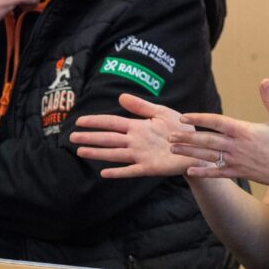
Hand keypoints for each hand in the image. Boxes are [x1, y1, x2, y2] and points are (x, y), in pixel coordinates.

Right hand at [70, 94, 202, 177]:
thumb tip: (120, 96)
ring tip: (81, 152)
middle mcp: (135, 141)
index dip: (96, 121)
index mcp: (137, 127)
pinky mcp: (149, 167)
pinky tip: (104, 172)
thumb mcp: (162, 112)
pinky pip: (131, 170)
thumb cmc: (180, 129)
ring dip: (98, 153)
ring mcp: (140, 155)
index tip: (80, 121)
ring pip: (115, 154)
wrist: (196, 147)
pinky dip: (118, 172)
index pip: (112, 122)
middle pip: (108, 138)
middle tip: (71, 138)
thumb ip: (142, 106)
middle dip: (90, 137)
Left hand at [171, 79, 268, 187]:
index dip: (199, 118)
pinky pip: (217, 173)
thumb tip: (265, 80)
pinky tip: (189, 171)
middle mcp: (237, 146)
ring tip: (173, 149)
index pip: (217, 122)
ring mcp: (237, 161)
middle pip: (207, 140)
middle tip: (169, 136)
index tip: (183, 116)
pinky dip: (203, 172)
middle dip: (187, 137)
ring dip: (189, 152)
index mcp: (244, 131)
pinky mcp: (239, 172)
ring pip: (208, 156)